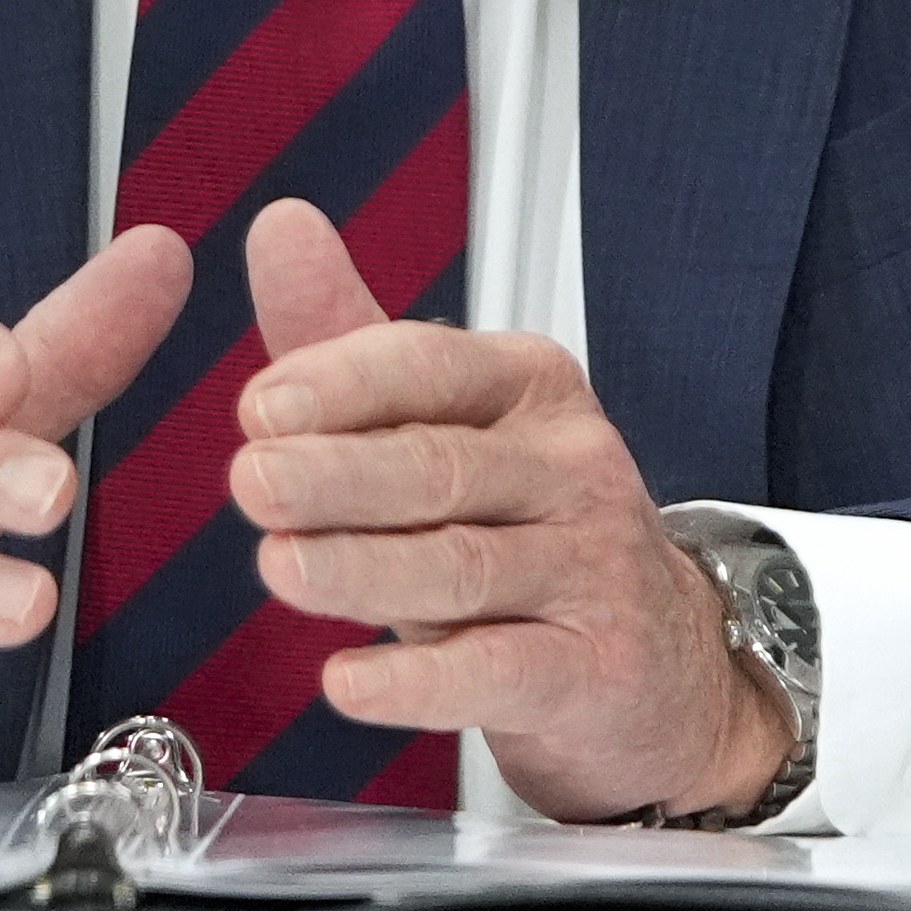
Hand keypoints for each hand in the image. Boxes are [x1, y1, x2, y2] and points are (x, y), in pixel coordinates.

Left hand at [221, 199, 797, 826]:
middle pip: (441, 465)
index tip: (260, 406)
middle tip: (253, 481)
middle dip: (338, 474)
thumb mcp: (444, 428)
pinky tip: (349, 683)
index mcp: (528, 389)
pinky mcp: (595, 668)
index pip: (430, 367)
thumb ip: (350, 338)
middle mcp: (570, 467)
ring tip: (282, 567)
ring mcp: (591, 569)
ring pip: (464, 565)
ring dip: (363, 568)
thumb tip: (280, 227)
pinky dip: (418, 681)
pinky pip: (498, 670)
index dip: (341, 385)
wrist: (657, 660)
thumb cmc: (530, 532)